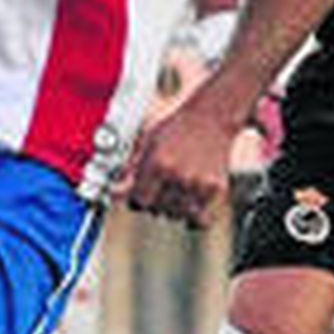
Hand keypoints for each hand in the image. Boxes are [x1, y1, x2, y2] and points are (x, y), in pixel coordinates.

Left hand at [121, 101, 232, 228]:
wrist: (211, 112)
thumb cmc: (176, 121)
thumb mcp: (146, 135)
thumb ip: (131, 163)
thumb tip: (116, 188)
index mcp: (157, 162)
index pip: (138, 201)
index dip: (136, 197)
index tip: (138, 192)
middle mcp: (177, 175)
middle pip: (155, 209)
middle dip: (153, 200)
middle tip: (158, 186)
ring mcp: (198, 183)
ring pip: (175, 215)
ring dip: (171, 208)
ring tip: (174, 190)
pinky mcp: (217, 188)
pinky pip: (199, 220)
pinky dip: (193, 216)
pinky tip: (189, 204)